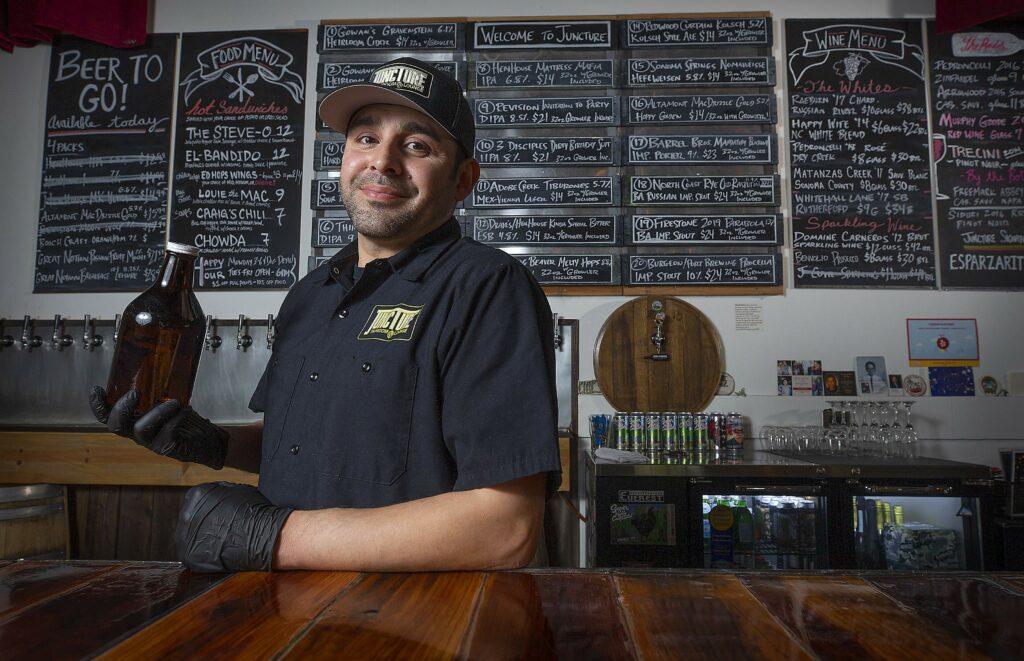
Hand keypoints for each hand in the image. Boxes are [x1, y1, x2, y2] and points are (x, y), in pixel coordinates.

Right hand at [90, 386, 227, 468]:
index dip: (98, 405)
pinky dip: (175, 419)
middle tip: (135, 393)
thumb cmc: (184, 419)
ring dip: (156, 412)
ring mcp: (152, 442)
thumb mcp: (168, 401)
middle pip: (116, 426)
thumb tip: (157, 363)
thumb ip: (158, 390)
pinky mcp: (168, 448)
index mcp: (134, 420)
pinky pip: (166, 434)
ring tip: (174, 402)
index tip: (96, 388)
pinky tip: (185, 411)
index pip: (108, 416)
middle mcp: (138, 433)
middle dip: (121, 408)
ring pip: (141, 430)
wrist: (209, 440)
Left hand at [176, 482, 291, 571]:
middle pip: (190, 520)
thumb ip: (221, 491)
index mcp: (196, 495)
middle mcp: (186, 514)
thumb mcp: (237, 489)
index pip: (196, 501)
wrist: (262, 534)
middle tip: (219, 529)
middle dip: (203, 525)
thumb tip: (218, 495)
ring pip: (190, 538)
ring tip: (219, 541)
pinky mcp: (188, 556)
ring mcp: (185, 536)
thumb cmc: (254, 512)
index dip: (208, 510)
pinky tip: (217, 552)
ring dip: (202, 540)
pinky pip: (193, 555)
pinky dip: (204, 556)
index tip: (217, 516)